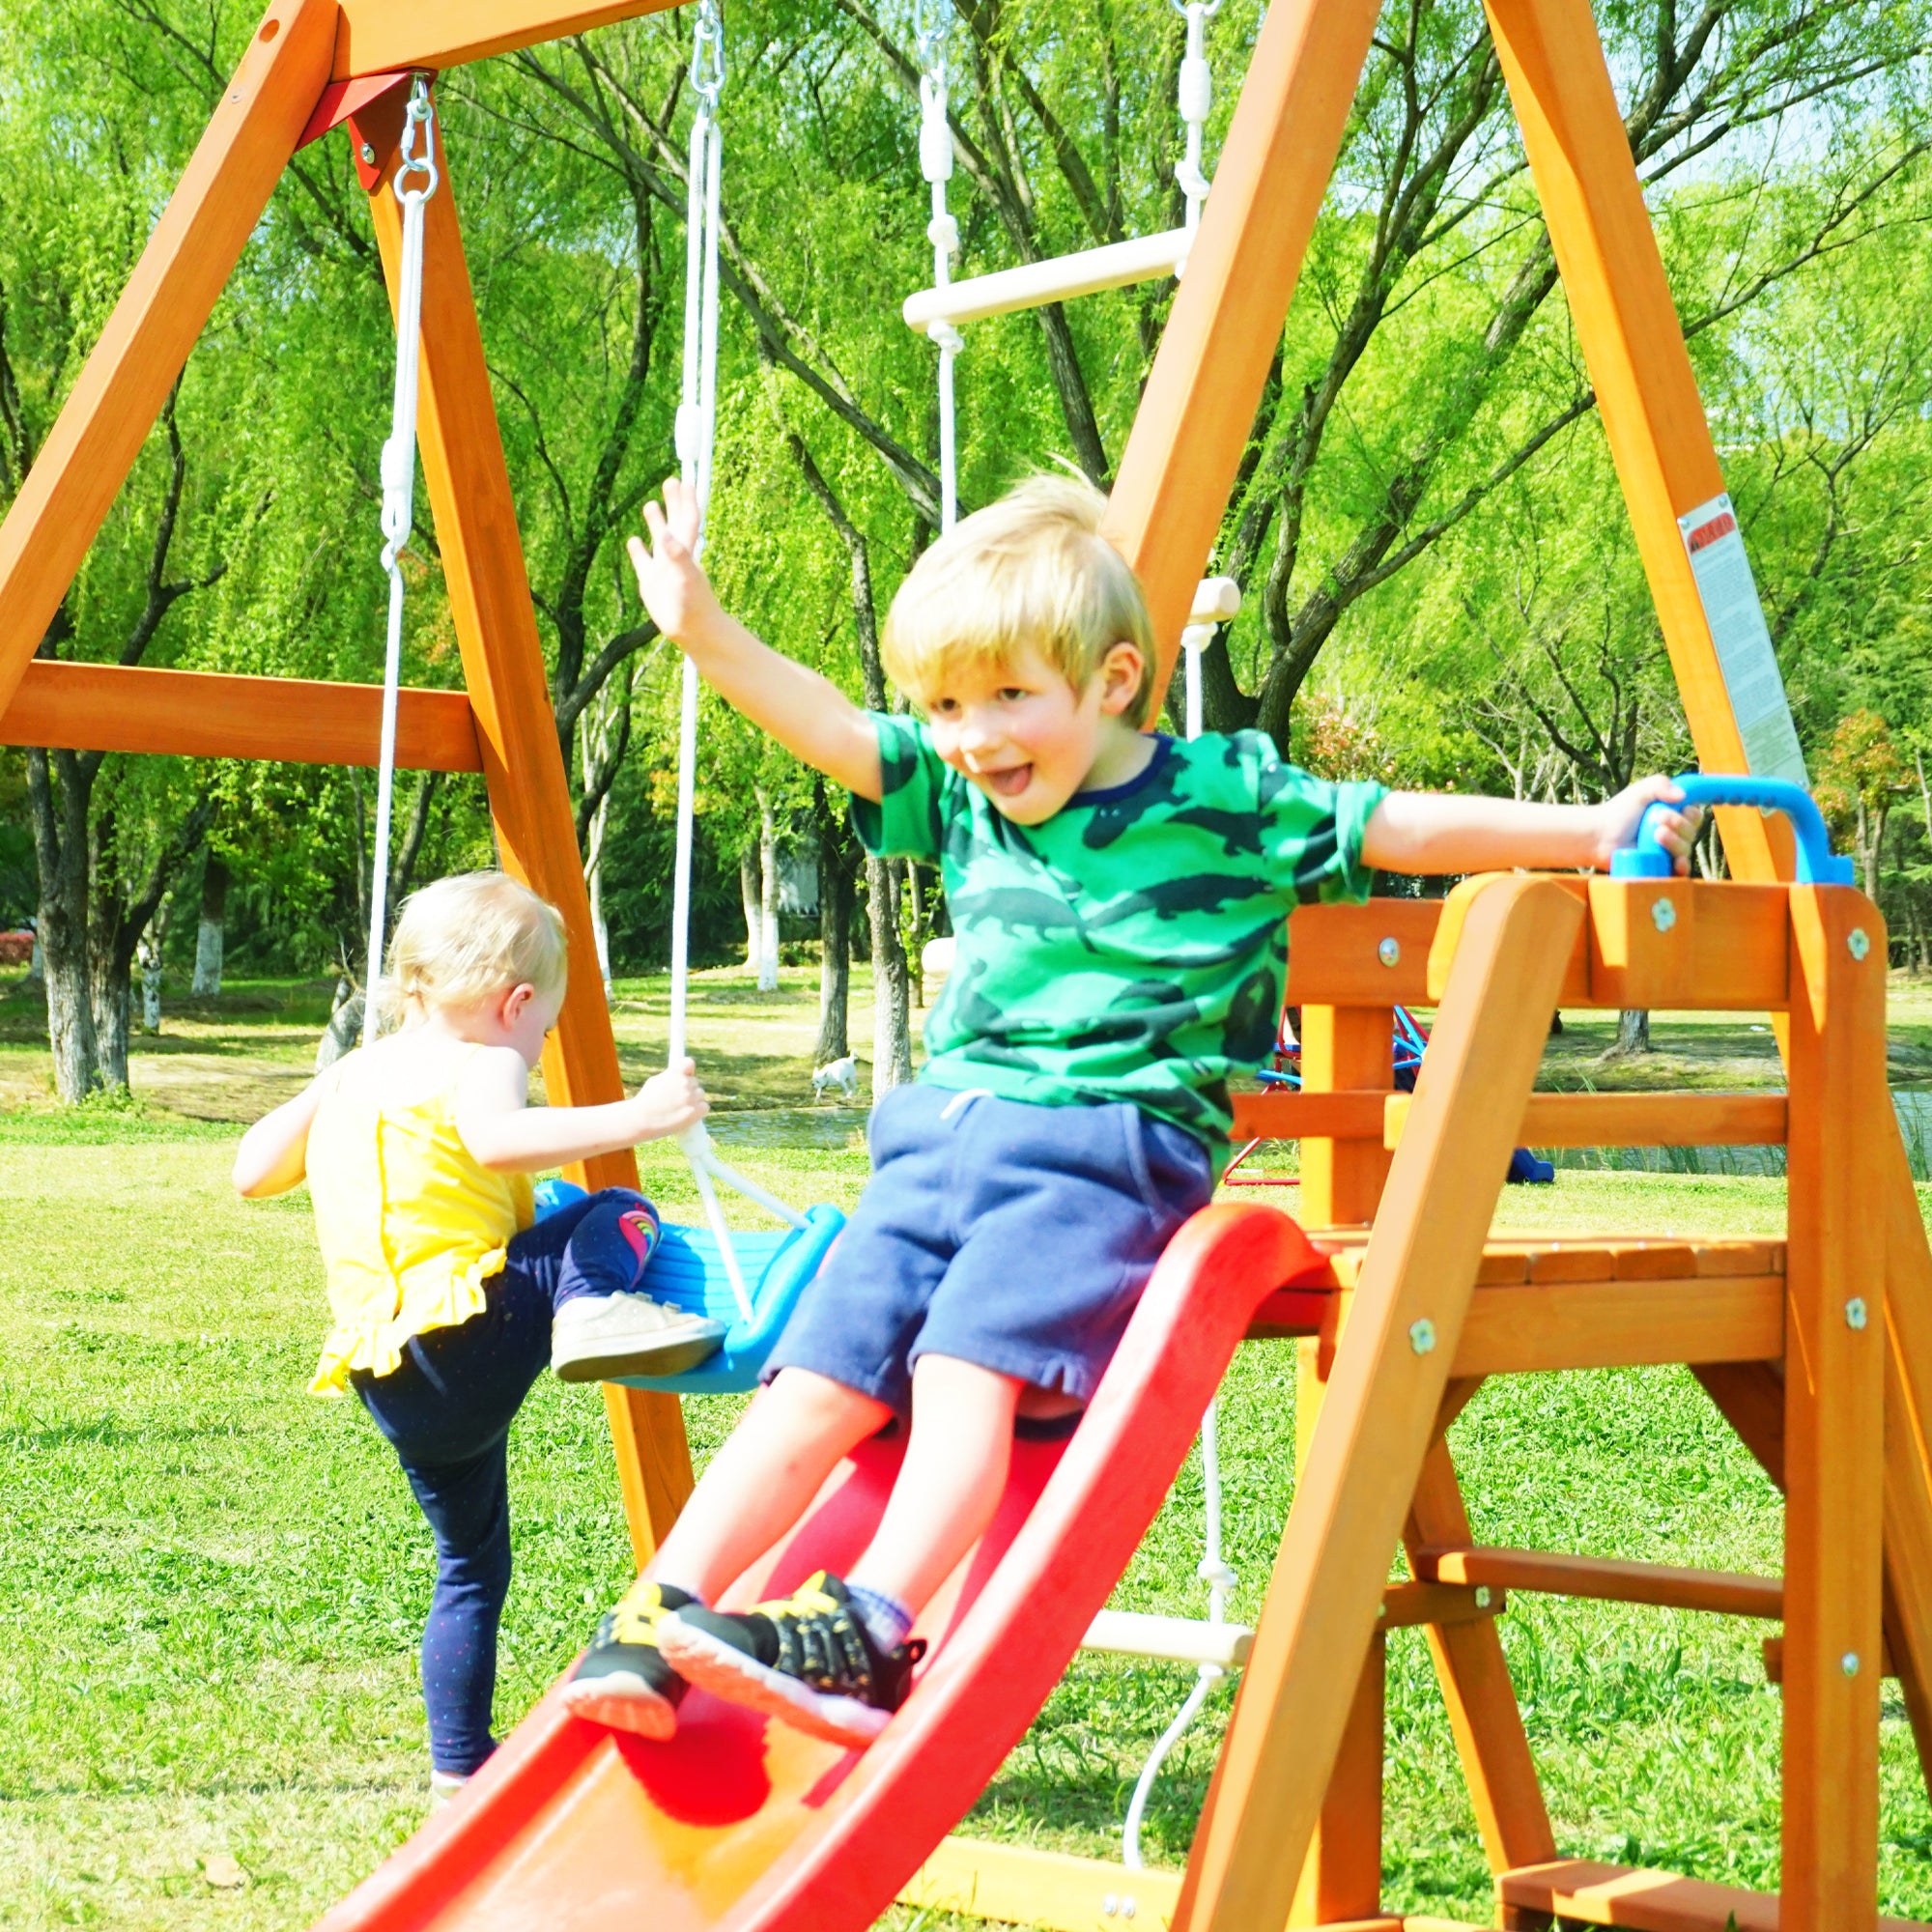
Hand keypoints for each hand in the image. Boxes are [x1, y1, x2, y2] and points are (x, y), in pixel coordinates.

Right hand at [627, 477, 723, 652]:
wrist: (692, 631)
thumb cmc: (693, 606)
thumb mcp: (686, 578)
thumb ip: (677, 556)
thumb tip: (666, 536)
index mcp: (685, 550)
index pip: (687, 519)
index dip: (686, 500)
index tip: (684, 481)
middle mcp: (674, 555)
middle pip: (674, 522)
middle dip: (672, 502)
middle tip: (670, 480)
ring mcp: (662, 568)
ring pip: (658, 539)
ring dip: (655, 522)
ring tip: (649, 504)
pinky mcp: (651, 582)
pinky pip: (643, 561)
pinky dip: (638, 550)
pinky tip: (633, 540)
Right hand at [633, 1057, 709, 1140]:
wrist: (641, 1120)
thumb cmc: (645, 1102)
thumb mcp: (655, 1082)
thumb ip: (670, 1077)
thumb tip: (679, 1076)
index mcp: (675, 1073)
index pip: (689, 1063)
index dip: (688, 1071)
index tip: (686, 1076)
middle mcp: (685, 1083)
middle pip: (695, 1083)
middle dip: (688, 1090)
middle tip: (676, 1100)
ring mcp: (692, 1096)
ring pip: (700, 1095)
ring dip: (693, 1101)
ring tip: (678, 1109)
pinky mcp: (696, 1111)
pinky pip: (704, 1107)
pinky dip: (698, 1111)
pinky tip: (687, 1115)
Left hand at [1593, 777, 1705, 875]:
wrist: (1598, 835)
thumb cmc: (1619, 813)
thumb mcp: (1640, 792)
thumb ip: (1660, 785)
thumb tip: (1682, 796)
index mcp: (1674, 815)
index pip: (1695, 816)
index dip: (1691, 813)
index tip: (1678, 806)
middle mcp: (1674, 835)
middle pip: (1692, 833)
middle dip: (1679, 824)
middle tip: (1657, 819)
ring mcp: (1667, 853)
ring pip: (1685, 850)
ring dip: (1674, 841)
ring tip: (1655, 835)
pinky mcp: (1660, 868)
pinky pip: (1679, 873)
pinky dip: (1682, 867)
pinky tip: (1676, 861)